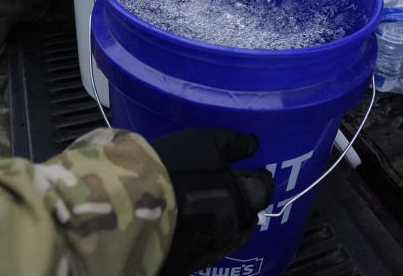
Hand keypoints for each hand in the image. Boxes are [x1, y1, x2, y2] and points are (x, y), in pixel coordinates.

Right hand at [150, 129, 274, 275]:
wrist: (137, 204)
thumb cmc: (178, 166)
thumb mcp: (207, 142)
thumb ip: (234, 143)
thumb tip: (253, 145)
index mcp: (248, 196)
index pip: (264, 187)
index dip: (257, 176)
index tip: (251, 171)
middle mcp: (239, 225)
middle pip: (248, 212)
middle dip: (242, 201)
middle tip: (227, 189)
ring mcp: (217, 247)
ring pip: (228, 231)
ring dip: (223, 220)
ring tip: (207, 207)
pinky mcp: (195, 260)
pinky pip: (207, 243)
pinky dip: (204, 233)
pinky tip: (191, 222)